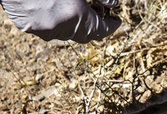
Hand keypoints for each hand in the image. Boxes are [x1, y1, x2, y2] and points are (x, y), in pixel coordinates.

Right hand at [0, 0, 120, 42]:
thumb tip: (113, 4)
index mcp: (76, 16)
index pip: (102, 30)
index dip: (111, 26)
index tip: (117, 21)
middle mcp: (61, 28)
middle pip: (85, 35)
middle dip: (94, 26)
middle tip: (100, 15)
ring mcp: (44, 30)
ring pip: (66, 33)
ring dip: (75, 24)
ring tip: (76, 9)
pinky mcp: (28, 28)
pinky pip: (49, 30)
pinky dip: (56, 22)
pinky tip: (56, 10)